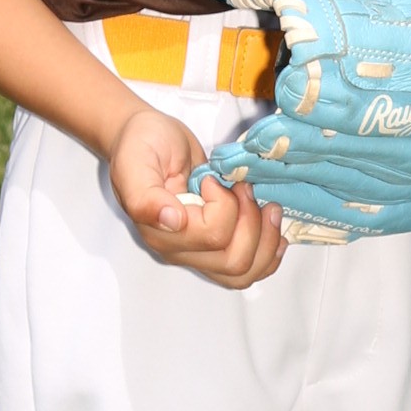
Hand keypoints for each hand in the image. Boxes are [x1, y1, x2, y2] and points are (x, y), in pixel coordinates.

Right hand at [107, 105, 286, 286]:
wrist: (149, 139)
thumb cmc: (142, 145)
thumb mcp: (136, 161)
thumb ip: (145, 196)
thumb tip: (172, 221)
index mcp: (160, 232)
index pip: (212, 236)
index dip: (225, 206)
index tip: (214, 180)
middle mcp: (179, 250)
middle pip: (233, 261)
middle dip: (251, 221)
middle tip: (245, 189)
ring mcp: (198, 253)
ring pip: (244, 271)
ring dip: (266, 238)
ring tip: (266, 207)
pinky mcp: (215, 247)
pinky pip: (248, 269)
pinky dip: (269, 252)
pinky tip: (274, 230)